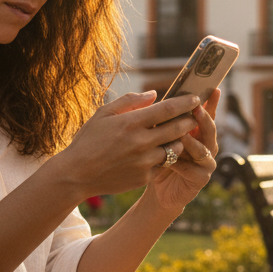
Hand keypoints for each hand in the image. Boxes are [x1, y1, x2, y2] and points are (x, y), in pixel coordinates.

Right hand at [54, 90, 205, 198]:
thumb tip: (154, 94)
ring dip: (179, 141)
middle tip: (194, 116)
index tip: (195, 98)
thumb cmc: (88, 140)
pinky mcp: (144, 177)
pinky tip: (157, 154)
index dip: (185, 102)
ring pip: (174, 148)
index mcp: (131, 122)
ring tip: (175, 136)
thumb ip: (130, 101)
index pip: (168, 109)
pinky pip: (161, 165)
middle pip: (177, 128)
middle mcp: (141, 142)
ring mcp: (144, 162)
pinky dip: (163, 157)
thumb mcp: (103, 114)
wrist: (77, 174)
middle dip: (189, 120)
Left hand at [147, 88, 219, 212]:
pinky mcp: (201, 179)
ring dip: (192, 142)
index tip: (213, 89)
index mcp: (198, 133)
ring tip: (182, 135)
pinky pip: (194, 169)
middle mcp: (206, 146)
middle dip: (204, 118)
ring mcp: (206, 163)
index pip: (206, 114)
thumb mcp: (159, 138)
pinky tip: (172, 161)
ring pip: (203, 149)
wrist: (158, 190)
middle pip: (210, 128)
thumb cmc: (159, 160)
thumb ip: (163, 121)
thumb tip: (154, 95)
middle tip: (196, 108)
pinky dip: (183, 164)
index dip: (211, 102)